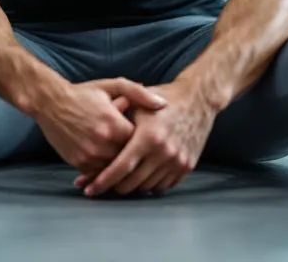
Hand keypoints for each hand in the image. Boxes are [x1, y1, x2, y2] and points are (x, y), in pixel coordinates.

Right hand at [33, 77, 168, 175]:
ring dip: (122, 166)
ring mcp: (89, 155)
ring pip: (115, 169)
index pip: (140, 142)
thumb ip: (139, 94)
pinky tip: (111, 164)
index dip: (145, 140)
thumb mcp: (113, 85)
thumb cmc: (85, 93)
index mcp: (114, 124)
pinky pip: (99, 173)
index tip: (148, 136)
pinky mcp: (79, 163)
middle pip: (129, 158)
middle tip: (143, 152)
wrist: (51, 103)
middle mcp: (102, 142)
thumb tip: (163, 104)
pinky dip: (106, 171)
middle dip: (135, 155)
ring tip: (130, 160)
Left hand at [77, 81, 216, 197]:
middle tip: (101, 185)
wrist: (198, 99)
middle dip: (114, 187)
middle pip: (132, 183)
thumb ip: (116, 119)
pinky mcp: (187, 165)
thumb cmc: (163, 99)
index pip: (121, 167)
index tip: (89, 188)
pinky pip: (163, 186)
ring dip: (132, 187)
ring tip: (120, 181)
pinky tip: (140, 178)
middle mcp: (163, 152)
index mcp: (148, 136)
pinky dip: (150, 185)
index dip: (102, 181)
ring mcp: (177, 161)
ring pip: (147, 187)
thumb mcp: (137, 102)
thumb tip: (93, 139)